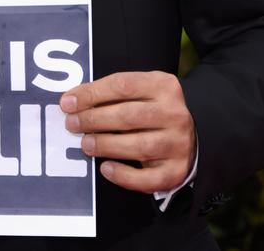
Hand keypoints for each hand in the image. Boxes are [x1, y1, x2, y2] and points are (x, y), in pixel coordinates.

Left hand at [60, 71, 195, 193]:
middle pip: (128, 115)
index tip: (67, 102)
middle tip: (72, 124)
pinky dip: (124, 176)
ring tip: (85, 144)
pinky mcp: (177, 171)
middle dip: (94, 119)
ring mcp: (178, 143)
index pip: (122, 85)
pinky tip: (106, 168)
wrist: (195, 132)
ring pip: (138, 146)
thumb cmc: (154, 108)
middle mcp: (175, 113)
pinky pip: (148, 178)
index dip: (91, 93)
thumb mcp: (143, 89)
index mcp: (164, 86)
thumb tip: (72, 100)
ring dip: (105, 145)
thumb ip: (113, 92)